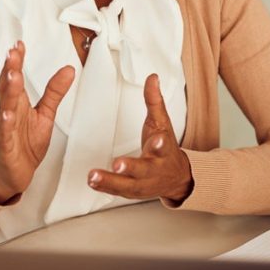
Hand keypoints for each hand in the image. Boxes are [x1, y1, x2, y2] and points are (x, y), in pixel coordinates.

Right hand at [0, 41, 75, 203]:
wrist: (17, 172)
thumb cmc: (26, 143)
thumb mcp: (45, 114)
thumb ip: (54, 92)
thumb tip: (68, 69)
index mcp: (17, 103)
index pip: (14, 77)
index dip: (17, 61)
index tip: (19, 45)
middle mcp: (9, 112)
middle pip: (8, 87)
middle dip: (10, 69)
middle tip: (13, 52)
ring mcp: (5, 128)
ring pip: (5, 106)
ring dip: (8, 90)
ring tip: (13, 75)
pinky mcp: (6, 145)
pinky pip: (5, 133)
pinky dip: (5, 123)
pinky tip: (7, 113)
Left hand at [87, 74, 192, 201]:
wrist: (177, 177)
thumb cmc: (166, 148)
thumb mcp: (162, 123)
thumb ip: (154, 101)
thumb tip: (152, 78)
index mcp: (163, 151)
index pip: (162, 146)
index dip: (159, 143)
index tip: (156, 139)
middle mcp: (154, 169)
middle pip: (143, 170)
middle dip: (130, 168)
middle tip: (117, 165)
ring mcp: (143, 183)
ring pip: (127, 185)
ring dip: (110, 182)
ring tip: (93, 176)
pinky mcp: (132, 191)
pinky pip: (117, 191)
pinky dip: (104, 188)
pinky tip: (92, 182)